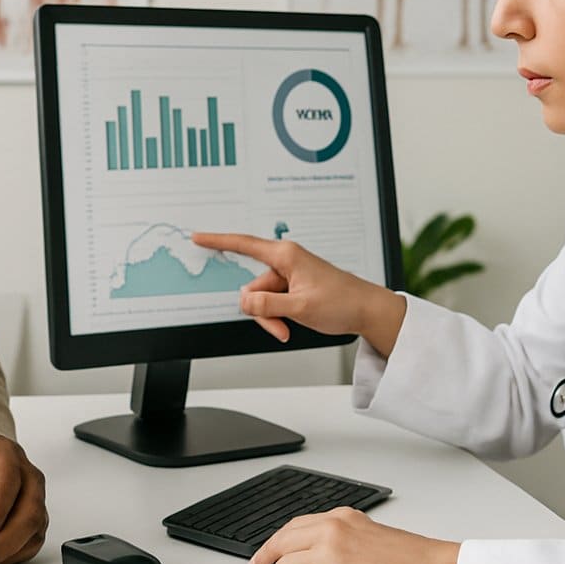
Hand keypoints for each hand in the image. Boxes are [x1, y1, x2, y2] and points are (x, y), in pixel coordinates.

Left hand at [0, 430, 46, 563]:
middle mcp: (27, 475)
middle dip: (6, 538)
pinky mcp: (35, 518)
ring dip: (9, 551)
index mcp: (7, 453)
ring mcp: (34, 498)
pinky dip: (13, 556)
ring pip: (34, 528)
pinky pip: (33, 541)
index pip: (8, 477)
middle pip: (29, 508)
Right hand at [190, 232, 405, 353]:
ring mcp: (289, 275)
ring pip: (262, 299)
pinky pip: (273, 303)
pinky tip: (292, 324)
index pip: (244, 244)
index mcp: (286, 256)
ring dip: (271, 317)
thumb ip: (267, 305)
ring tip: (291, 326)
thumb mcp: (300, 308)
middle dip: (261, 311)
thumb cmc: (342, 302)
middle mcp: (285, 261)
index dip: (218, 241)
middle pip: (252, 287)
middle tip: (281, 326)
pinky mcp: (293, 287)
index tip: (198, 237)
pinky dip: (278, 317)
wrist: (366, 310)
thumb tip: (245, 301)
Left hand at [248, 507, 458, 563]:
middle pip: (280, 544)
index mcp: (339, 517)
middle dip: (269, 561)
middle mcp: (330, 530)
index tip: (262, 555)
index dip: (272, 543)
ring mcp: (330, 554)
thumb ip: (339, 536)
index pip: (292, 527)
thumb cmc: (409, 560)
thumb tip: (312, 553)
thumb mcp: (368, 532)